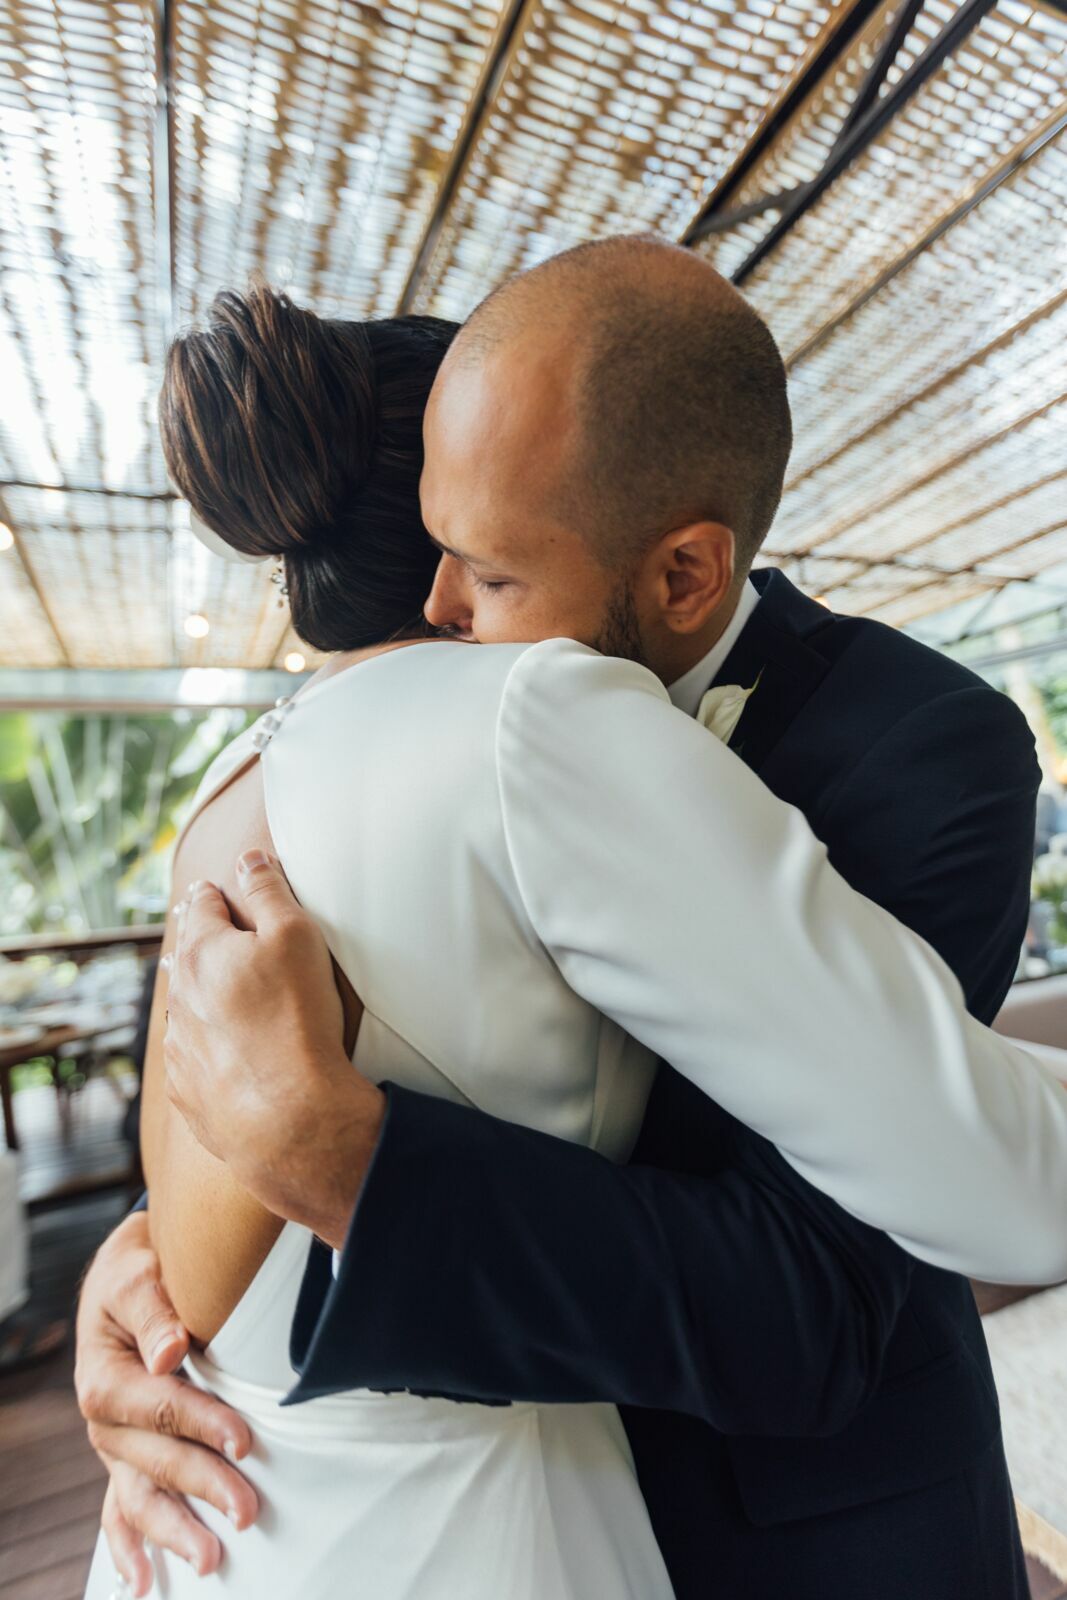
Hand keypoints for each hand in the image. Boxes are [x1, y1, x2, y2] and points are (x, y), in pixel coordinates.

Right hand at [75, 1211, 257, 1596]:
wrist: (126, 1272)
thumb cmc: (137, 1269)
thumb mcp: (137, 1274)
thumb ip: (154, 1311)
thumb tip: (171, 1351)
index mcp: (104, 1376)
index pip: (158, 1407)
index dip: (202, 1425)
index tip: (244, 1441)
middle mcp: (104, 1420)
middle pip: (156, 1461)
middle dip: (203, 1487)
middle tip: (249, 1511)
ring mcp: (114, 1445)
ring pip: (140, 1496)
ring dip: (173, 1531)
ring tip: (210, 1561)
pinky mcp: (125, 1456)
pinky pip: (119, 1508)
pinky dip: (128, 1546)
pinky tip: (141, 1583)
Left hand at [164, 850, 384, 1247]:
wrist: (290, 1119)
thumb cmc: (299, 1021)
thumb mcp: (297, 936)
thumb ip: (270, 890)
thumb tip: (248, 858)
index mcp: (203, 952)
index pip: (202, 906)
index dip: (216, 893)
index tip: (220, 890)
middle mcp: (181, 998)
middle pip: (186, 957)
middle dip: (203, 944)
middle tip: (216, 935)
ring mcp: (181, 1049)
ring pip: (186, 1010)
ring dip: (202, 999)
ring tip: (223, 996)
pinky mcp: (189, 1092)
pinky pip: (194, 1060)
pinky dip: (209, 1049)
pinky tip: (230, 1054)